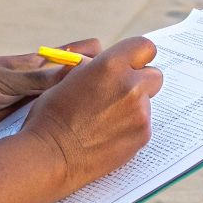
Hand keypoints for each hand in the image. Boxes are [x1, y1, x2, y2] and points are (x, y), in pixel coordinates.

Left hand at [0, 39, 101, 130]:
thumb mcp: (9, 79)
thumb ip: (38, 78)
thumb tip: (73, 70)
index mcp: (43, 62)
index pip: (80, 51)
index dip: (95, 59)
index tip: (99, 77)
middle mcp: (47, 79)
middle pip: (80, 79)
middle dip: (93, 87)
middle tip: (100, 104)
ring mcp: (40, 99)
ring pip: (69, 101)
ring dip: (79, 108)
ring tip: (91, 123)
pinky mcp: (32, 117)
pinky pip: (52, 119)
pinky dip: (62, 124)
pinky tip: (72, 135)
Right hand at [20, 36, 162, 187]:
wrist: (48, 156)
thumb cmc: (51, 116)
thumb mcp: (69, 78)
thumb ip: (97, 69)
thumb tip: (112, 66)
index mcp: (110, 65)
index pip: (145, 47)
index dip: (137, 57)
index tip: (130, 65)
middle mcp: (131, 85)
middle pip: (155, 75)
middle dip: (141, 82)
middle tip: (120, 95)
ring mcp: (140, 112)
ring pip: (148, 103)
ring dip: (134, 108)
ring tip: (105, 121)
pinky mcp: (143, 135)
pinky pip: (143, 125)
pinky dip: (130, 128)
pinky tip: (107, 136)